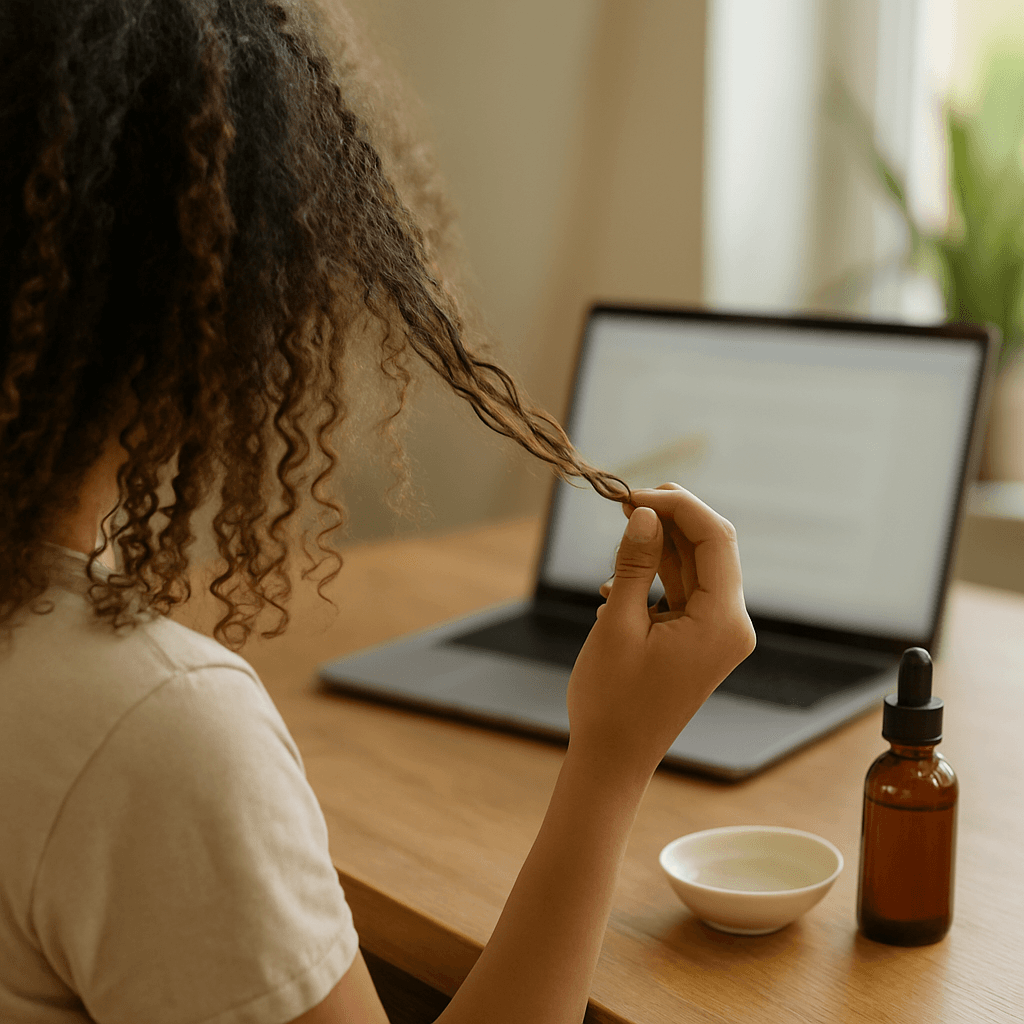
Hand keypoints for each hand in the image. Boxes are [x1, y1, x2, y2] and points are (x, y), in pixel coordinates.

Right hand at [568, 485, 754, 772]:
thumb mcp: (617, 624)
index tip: (632, 495)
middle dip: (670, 518)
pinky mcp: (699, 638)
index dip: (677, 506)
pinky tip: (616, 580)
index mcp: (723, 621)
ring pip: (695, 566)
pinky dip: (655, 574)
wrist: (614, 759)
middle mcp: (731, 624)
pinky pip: (684, 590)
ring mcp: (717, 632)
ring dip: (659, 544)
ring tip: (618, 530)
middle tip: (624, 500)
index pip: (715, 539)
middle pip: (711, 547)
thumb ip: (634, 564)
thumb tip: (642, 513)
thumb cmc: (613, 701)